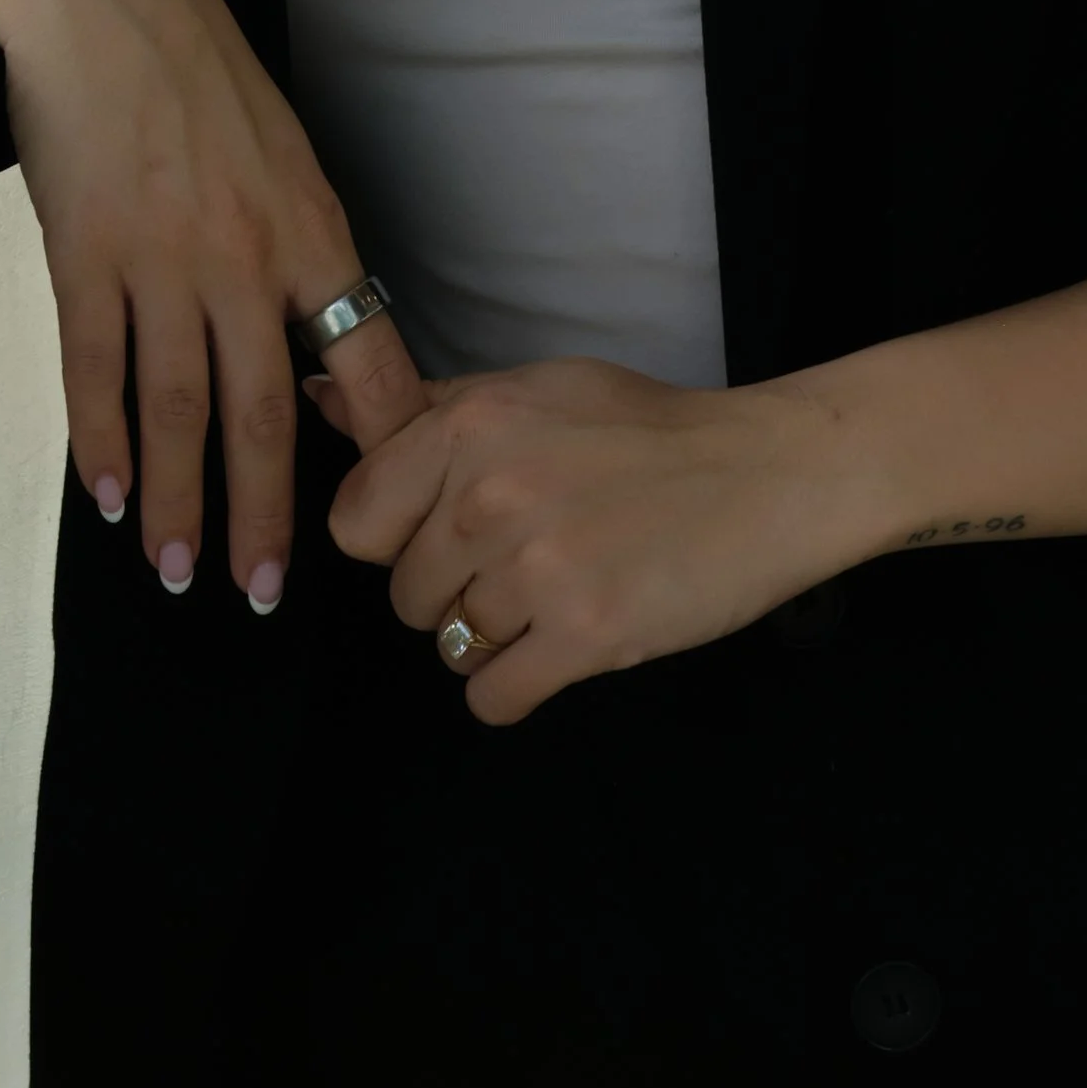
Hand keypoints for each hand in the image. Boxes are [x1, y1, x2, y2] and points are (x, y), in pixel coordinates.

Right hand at [0, 0, 428, 601]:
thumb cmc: (193, 67)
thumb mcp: (279, 147)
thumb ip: (297, 242)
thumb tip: (315, 333)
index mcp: (308, 226)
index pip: (365, 359)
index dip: (381, 446)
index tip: (392, 515)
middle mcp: (243, 254)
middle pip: (265, 412)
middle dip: (267, 515)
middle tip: (261, 595)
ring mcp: (159, 258)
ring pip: (176, 411)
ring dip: (179, 502)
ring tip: (179, 570)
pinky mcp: (84, 254)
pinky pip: (94, 370)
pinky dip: (99, 444)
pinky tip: (107, 497)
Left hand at [310, 353, 858, 723]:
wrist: (766, 475)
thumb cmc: (646, 430)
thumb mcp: (535, 390)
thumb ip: (429, 405)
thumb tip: (320, 396)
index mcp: (471, 425)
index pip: (354, 519)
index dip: (395, 534)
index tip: (447, 527)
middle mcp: (491, 494)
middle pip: (402, 593)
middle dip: (451, 588)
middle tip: (528, 557)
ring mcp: (537, 569)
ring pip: (447, 645)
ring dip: (496, 633)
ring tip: (560, 588)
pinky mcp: (584, 637)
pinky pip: (491, 697)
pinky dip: (519, 685)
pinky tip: (564, 644)